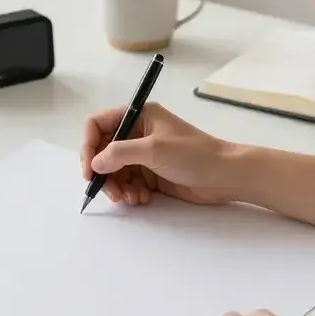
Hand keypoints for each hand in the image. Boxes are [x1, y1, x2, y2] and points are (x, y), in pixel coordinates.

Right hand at [80, 102, 233, 205]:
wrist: (226, 176)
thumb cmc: (194, 155)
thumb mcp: (154, 149)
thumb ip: (120, 153)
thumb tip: (95, 163)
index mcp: (138, 116)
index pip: (98, 125)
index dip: (88, 146)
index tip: (89, 171)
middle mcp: (138, 132)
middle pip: (103, 151)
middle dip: (103, 173)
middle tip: (111, 193)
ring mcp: (144, 154)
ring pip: (114, 171)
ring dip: (117, 187)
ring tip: (130, 199)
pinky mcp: (151, 174)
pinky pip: (128, 183)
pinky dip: (130, 192)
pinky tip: (141, 199)